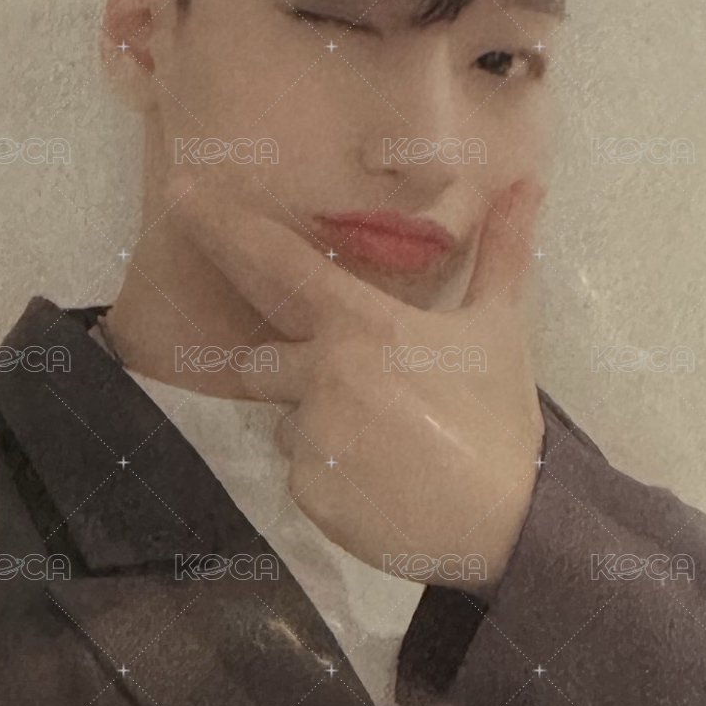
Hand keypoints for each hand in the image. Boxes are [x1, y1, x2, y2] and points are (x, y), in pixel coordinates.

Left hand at [182, 179, 545, 592]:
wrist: (509, 524)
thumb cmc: (500, 418)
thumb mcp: (501, 328)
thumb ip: (501, 252)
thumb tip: (528, 181)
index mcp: (362, 326)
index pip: (278, 265)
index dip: (224, 226)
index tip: (177, 191)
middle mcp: (322, 375)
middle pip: (258, 362)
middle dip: (280, 370)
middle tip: (349, 392)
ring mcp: (310, 437)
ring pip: (288, 421)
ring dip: (319, 425)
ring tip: (385, 444)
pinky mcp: (307, 493)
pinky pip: (301, 471)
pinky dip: (332, 473)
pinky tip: (380, 480)